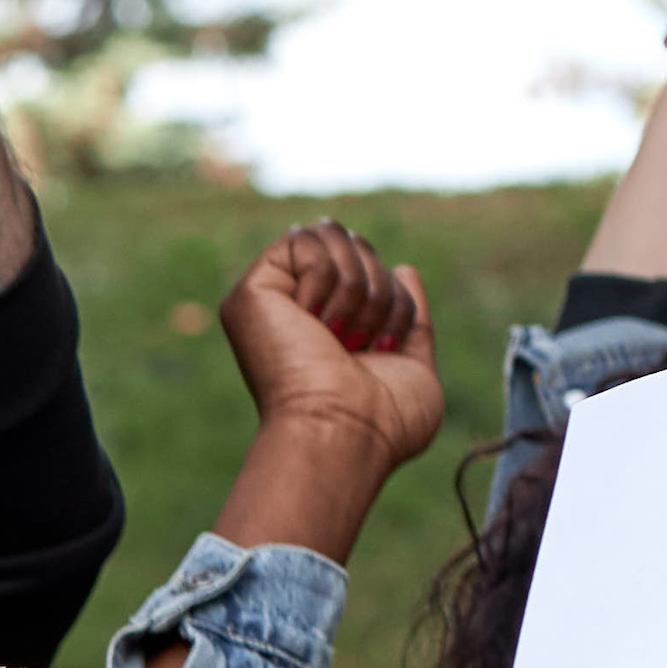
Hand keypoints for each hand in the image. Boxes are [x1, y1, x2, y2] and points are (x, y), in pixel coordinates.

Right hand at [219, 218, 442, 481]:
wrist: (347, 432)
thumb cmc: (382, 422)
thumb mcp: (415, 365)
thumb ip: (411, 318)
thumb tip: (404, 268)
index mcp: (327, 328)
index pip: (369, 267)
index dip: (391, 295)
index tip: (382, 348)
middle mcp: (294, 312)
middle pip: (354, 244)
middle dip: (377, 289)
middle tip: (361, 344)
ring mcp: (269, 302)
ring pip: (331, 235)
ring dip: (357, 287)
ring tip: (341, 337)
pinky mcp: (252, 292)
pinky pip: (306, 241)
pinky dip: (329, 281)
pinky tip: (316, 325)